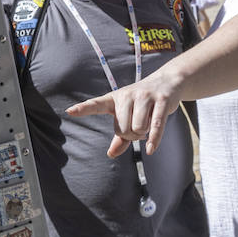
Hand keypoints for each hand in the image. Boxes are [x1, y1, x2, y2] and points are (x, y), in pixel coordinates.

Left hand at [65, 67, 184, 156]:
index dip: (83, 109)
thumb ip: (119, 137)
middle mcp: (128, 95)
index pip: (96, 104)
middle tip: (138, 128)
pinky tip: (150, 149)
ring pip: (138, 128)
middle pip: (122, 128)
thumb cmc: (143, 103)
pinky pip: (156, 126)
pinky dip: (153, 140)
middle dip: (131, 135)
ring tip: (148, 124)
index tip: (69, 112)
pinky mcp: (162, 101)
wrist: (168, 82)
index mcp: (115, 98)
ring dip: (143, 134)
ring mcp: (145, 97)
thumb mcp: (128, 115)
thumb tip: (111, 154)